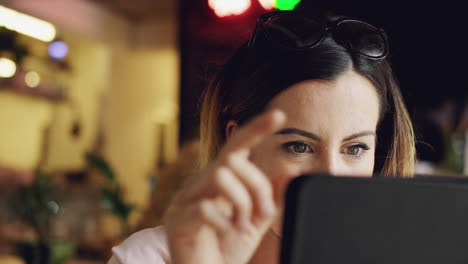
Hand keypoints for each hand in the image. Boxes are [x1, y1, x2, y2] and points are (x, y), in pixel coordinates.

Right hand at [164, 109, 285, 263]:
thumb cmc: (226, 247)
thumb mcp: (256, 220)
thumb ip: (270, 198)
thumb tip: (292, 174)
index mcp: (220, 179)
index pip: (237, 145)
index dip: (256, 128)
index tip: (279, 116)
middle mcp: (201, 181)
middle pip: (233, 161)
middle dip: (256, 186)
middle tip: (264, 213)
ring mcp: (186, 198)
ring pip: (220, 176)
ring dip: (241, 203)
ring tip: (244, 227)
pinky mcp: (177, 218)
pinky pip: (204, 207)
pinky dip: (225, 222)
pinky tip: (230, 234)